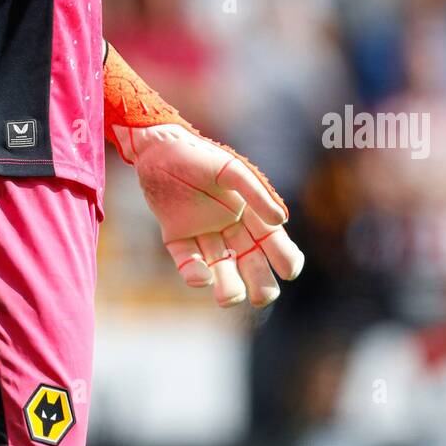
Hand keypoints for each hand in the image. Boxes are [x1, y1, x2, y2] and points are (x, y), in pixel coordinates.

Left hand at [109, 120, 304, 308]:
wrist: (155, 147)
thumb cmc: (198, 155)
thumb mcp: (231, 169)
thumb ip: (255, 192)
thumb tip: (282, 220)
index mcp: (248, 211)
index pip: (272, 240)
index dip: (283, 257)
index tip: (290, 272)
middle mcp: (228, 227)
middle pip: (249, 262)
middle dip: (259, 282)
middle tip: (262, 296)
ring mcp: (203, 234)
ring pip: (220, 267)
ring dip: (228, 285)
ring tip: (230, 298)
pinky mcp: (176, 238)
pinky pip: (187, 261)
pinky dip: (194, 272)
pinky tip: (201, 277)